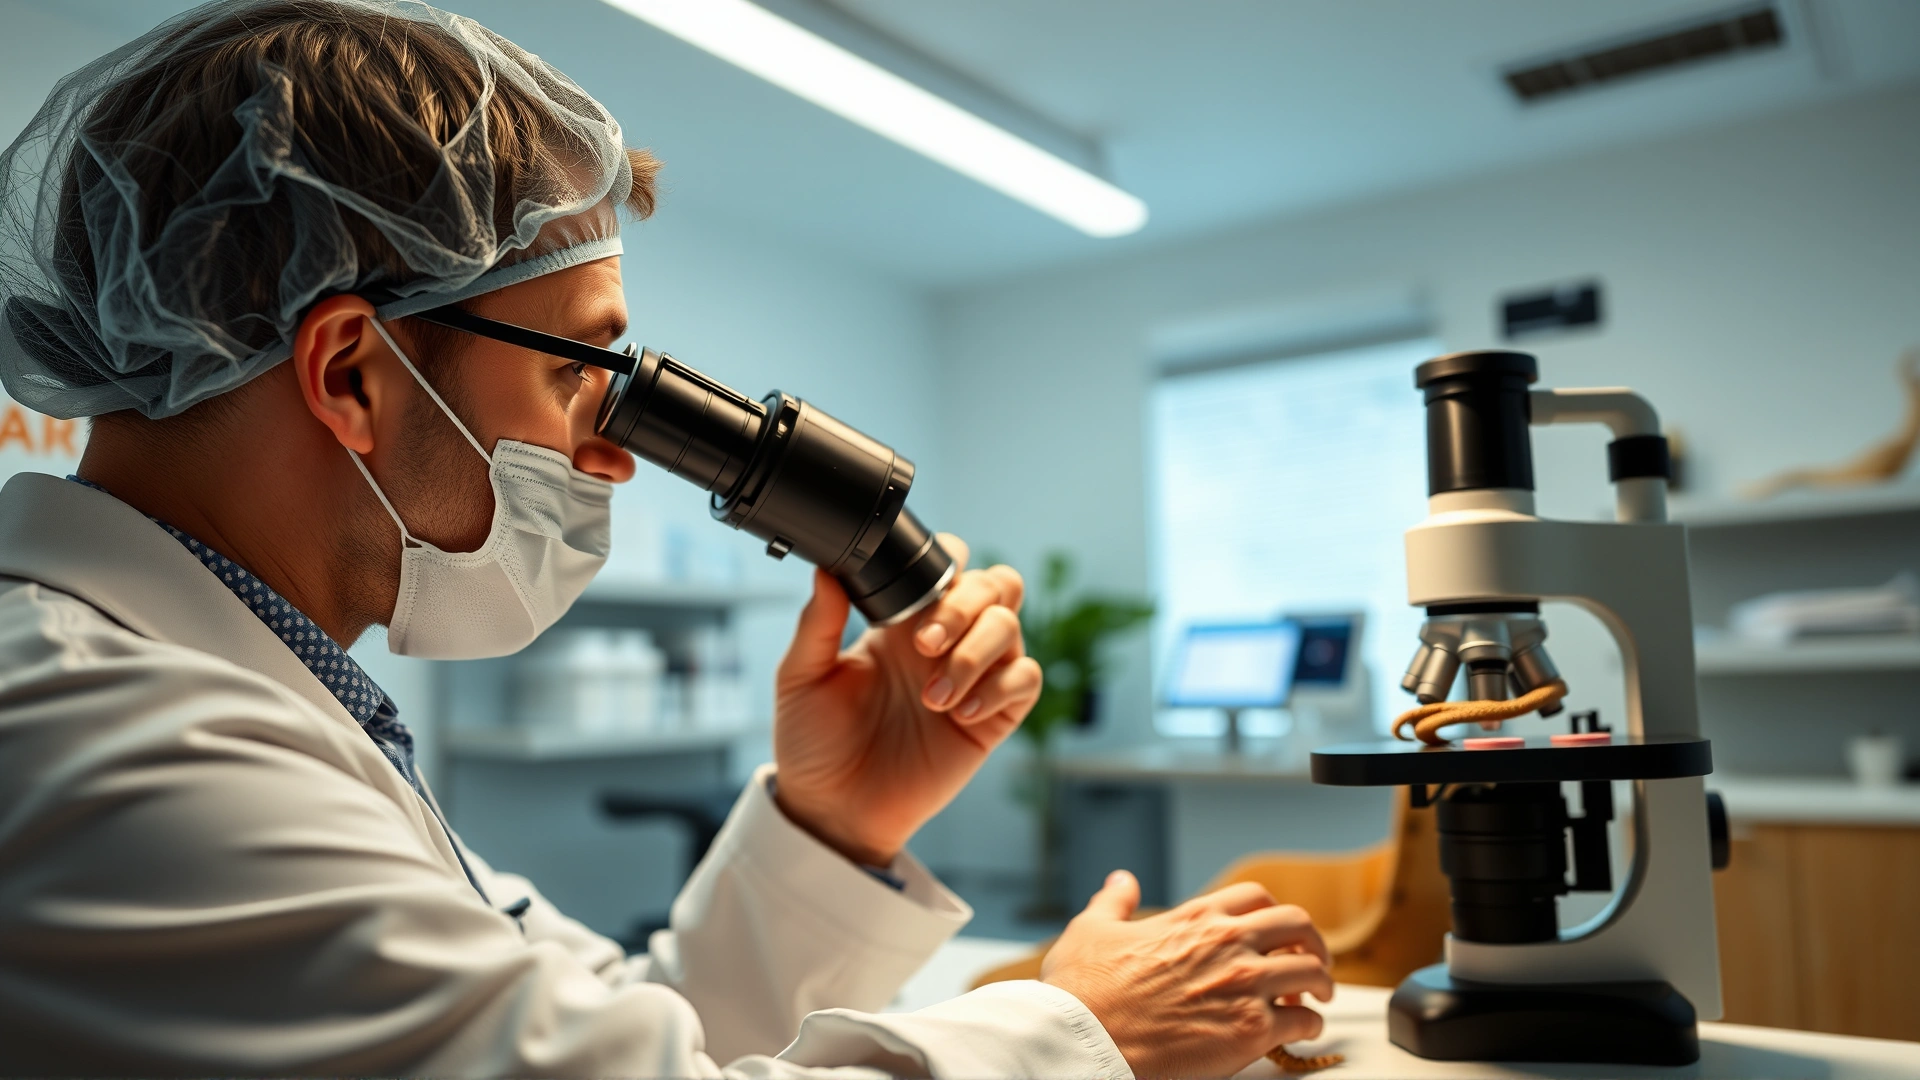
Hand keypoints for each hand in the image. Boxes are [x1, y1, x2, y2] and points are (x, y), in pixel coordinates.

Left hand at [771, 535, 1040, 866]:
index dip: (947, 561)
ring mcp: (972, 677)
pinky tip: (959, 714)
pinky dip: (998, 688)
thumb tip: (827, 569)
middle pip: (994, 585)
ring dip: (975, 653)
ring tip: (933, 697)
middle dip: (965, 605)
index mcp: (901, 621)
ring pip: (1010, 626)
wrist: (833, 809)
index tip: (917, 591)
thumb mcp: (802, 678)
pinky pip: (1025, 678)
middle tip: (924, 645)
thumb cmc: (813, 743)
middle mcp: (944, 641)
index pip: (948, 564)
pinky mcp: (992, 717)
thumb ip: (817, 623)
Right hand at [1042, 871, 1332, 1078]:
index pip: (1256, 897)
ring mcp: (1245, 986)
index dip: (1273, 913)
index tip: (1276, 930)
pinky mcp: (1252, 1031)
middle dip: (1312, 942)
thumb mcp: (1091, 930)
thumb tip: (1122, 880)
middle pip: (1298, 926)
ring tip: (1318, 998)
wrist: (1087, 1040)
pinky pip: (1304, 1021)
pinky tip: (1301, 1030)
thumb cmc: (1085, 990)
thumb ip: (1114, 902)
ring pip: (1312, 972)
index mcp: (1196, 917)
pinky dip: (1309, 1026)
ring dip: (1321, 985)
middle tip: (1313, 960)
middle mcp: (1228, 944)